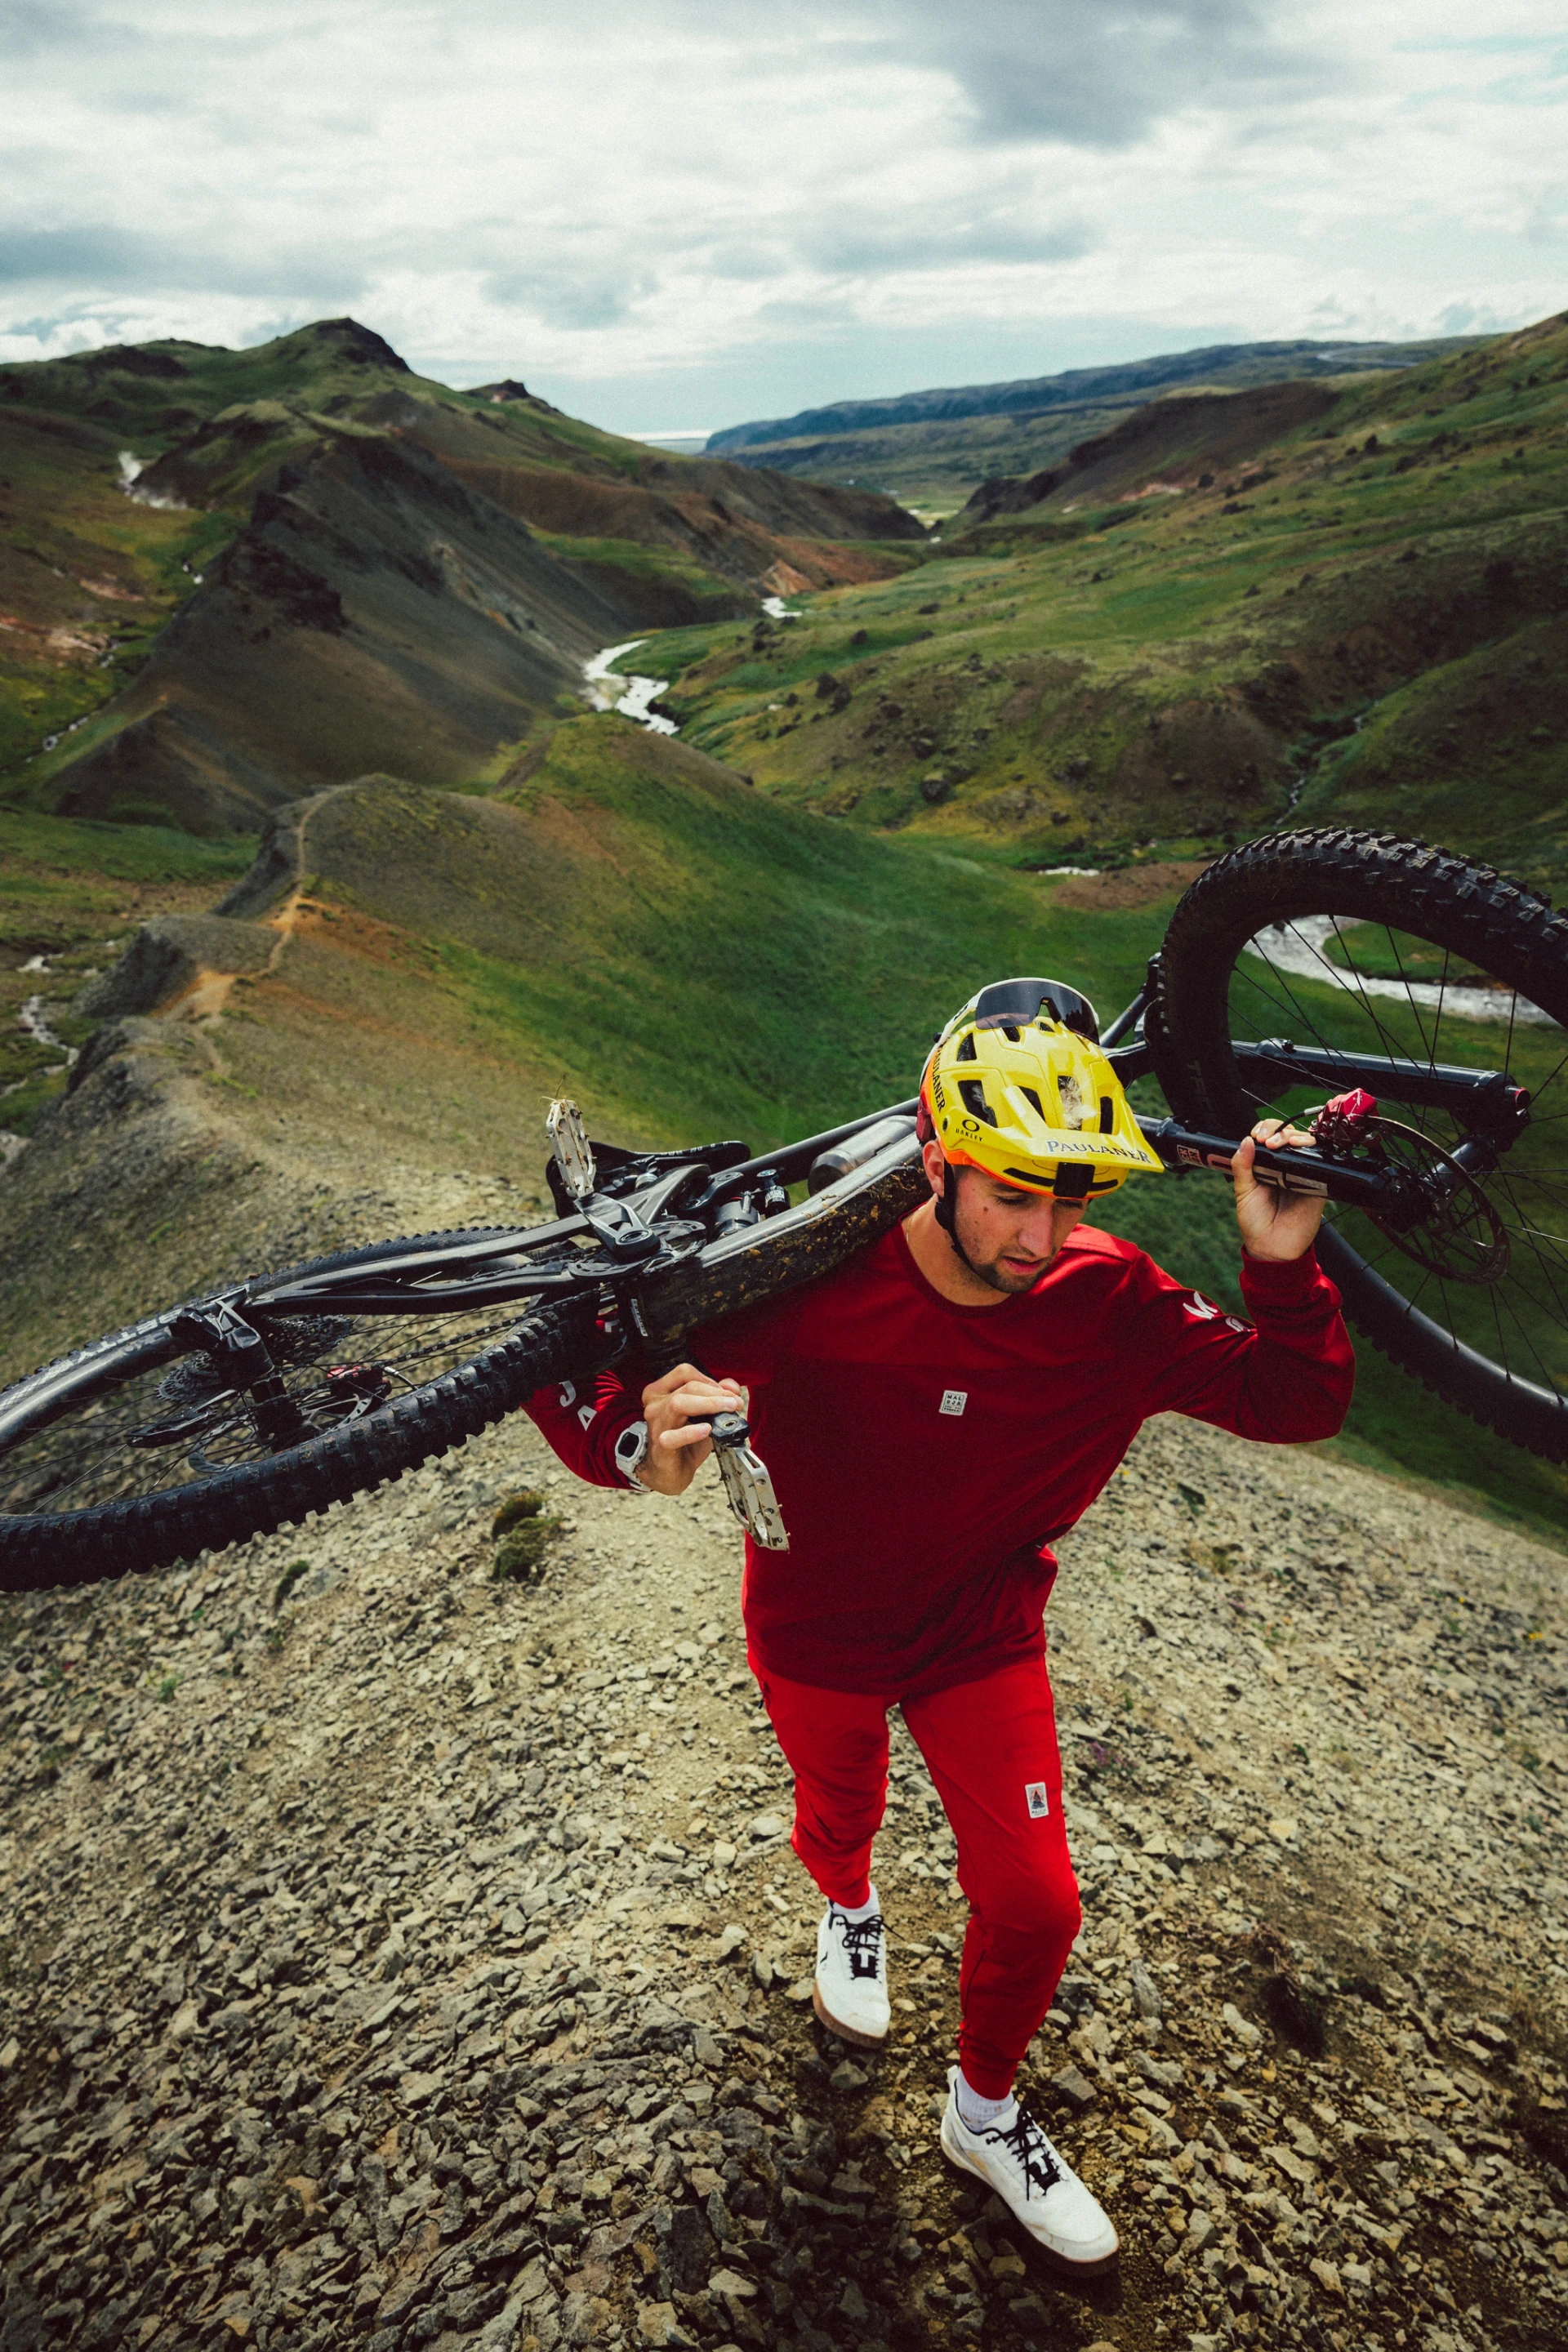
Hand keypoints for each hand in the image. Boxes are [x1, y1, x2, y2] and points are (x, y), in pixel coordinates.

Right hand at [637, 1362, 747, 1495]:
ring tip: (727, 1410)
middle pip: (687, 1386)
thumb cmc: (682, 1442)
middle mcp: (656, 1405)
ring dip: (708, 1404)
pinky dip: (691, 1432)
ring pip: (678, 1403)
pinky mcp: (661, 1447)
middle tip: (735, 1403)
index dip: (709, 1379)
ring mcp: (657, 1426)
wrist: (668, 1472)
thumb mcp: (701, 1416)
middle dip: (716, 1393)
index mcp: (661, 1392)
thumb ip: (715, 1397)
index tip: (728, 1392)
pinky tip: (706, 1430)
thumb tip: (731, 1387)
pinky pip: (673, 1436)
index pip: (684, 1373)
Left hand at [1232, 1118, 1323, 1262]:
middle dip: (1278, 1131)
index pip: (1269, 1137)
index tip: (1257, 1136)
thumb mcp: (1243, 1192)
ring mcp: (1302, 1174)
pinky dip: (1311, 1150)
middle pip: (1288, 1135)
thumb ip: (1242, 1166)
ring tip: (1280, 1144)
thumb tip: (1245, 1141)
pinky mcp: (1317, 1184)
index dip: (1265, 1130)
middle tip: (1267, 1141)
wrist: (1272, 1248)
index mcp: (1267, 1166)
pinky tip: (1299, 1148)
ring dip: (1294, 1137)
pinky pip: (1319, 1162)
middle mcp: (1285, 1167)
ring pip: (1304, 1144)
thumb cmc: (1256, 1223)